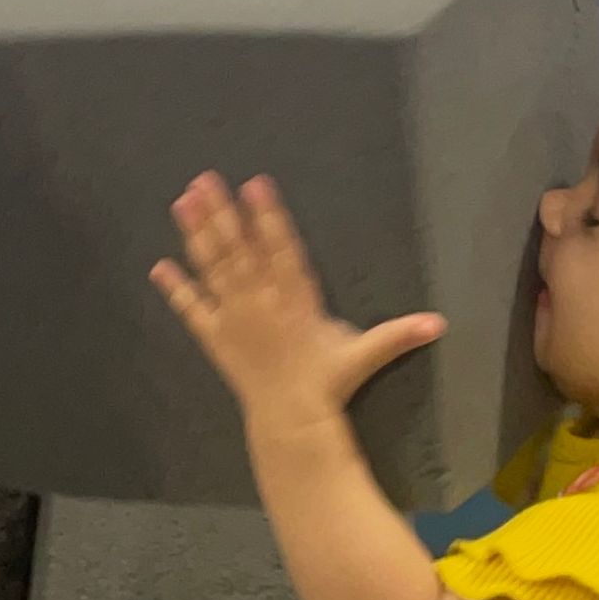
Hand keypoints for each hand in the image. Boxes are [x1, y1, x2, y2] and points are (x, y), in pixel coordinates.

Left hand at [152, 174, 443, 433]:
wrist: (291, 420)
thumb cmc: (327, 382)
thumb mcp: (364, 354)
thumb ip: (398, 335)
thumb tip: (439, 324)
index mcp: (296, 300)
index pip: (281, 249)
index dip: (269, 216)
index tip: (256, 184)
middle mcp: (260, 304)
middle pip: (238, 251)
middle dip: (221, 214)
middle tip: (204, 180)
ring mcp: (233, 319)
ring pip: (213, 270)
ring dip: (196, 235)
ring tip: (182, 202)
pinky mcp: (214, 338)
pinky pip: (192, 310)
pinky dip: (176, 289)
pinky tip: (159, 266)